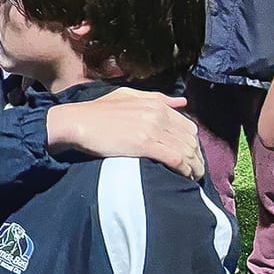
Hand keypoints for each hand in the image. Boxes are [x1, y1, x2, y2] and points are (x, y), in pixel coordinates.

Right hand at [52, 88, 204, 177]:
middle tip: (195, 170)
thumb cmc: (96, 111)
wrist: (76, 122)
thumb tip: (182, 102)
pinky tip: (184, 177)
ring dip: (194, 166)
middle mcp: (158, 115)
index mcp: (156, 104)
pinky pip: (175, 158)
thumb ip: (155, 98)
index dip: (193, 143)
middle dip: (197, 157)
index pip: (188, 126)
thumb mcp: (127, 96)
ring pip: (186, 150)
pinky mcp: (144, 145)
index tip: (192, 155)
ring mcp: (152, 130)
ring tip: (193, 177)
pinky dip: (184, 169)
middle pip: (190, 140)